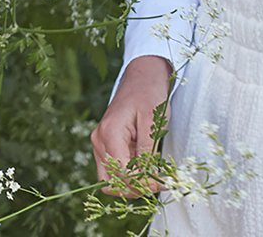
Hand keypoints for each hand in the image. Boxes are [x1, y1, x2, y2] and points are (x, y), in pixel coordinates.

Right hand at [91, 55, 171, 196]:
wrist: (142, 76)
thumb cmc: (149, 94)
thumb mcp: (153, 122)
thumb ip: (147, 152)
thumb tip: (148, 179)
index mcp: (109, 133)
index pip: (122, 174)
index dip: (143, 184)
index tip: (163, 183)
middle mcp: (99, 140)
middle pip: (113, 181)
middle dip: (136, 187)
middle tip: (159, 182)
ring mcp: (100, 142)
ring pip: (112, 179)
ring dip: (132, 183)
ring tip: (152, 174)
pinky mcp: (105, 143)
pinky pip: (114, 168)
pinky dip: (129, 174)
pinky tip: (145, 165)